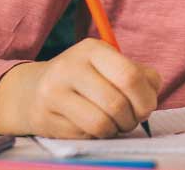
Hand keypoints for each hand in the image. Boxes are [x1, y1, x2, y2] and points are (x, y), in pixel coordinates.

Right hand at [0, 38, 160, 137]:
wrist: (33, 90)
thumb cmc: (86, 78)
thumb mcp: (110, 65)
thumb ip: (140, 75)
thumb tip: (152, 92)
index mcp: (92, 49)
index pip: (130, 76)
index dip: (145, 98)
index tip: (147, 107)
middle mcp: (70, 67)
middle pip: (117, 103)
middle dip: (132, 118)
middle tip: (132, 119)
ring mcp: (54, 93)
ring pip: (101, 123)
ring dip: (116, 129)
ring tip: (115, 123)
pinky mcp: (45, 117)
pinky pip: (85, 135)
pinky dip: (97, 135)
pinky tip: (93, 125)